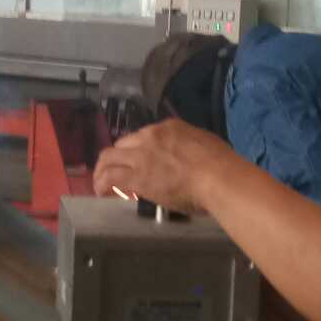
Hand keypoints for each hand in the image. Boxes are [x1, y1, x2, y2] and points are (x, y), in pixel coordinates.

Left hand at [92, 122, 231, 215]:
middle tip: (118, 173)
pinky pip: (110, 177)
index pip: (144, 136)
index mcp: (169, 128)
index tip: (140, 162)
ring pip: (109, 158)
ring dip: (102, 170)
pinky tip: (100, 192)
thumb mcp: (205, 144)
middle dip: (118, 158)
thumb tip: (190, 158)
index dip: (138, 150)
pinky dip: (101, 184)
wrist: (217, 177)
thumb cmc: (221, 164)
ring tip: (100, 183)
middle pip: (123, 144)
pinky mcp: (136, 177)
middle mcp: (150, 136)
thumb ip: (191, 147)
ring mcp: (141, 156)